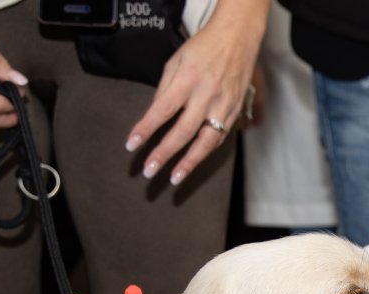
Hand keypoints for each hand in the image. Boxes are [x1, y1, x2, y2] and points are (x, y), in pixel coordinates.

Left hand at [125, 0, 268, 185]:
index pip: (162, 110)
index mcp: (188, 79)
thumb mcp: (176, 60)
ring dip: (189, 163)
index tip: (132, 144)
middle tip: (149, 170)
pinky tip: (193, 163)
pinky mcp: (234, 113)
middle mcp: (207, 95)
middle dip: (164, 153)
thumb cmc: (203, 47)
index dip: (145, 129)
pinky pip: (219, 138)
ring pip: (205, 142)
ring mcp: (223, 106)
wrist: (237, 39)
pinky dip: (205, 153)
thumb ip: (165, 88)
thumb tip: (154, 114)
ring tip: (174, 179)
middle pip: (182, 132)